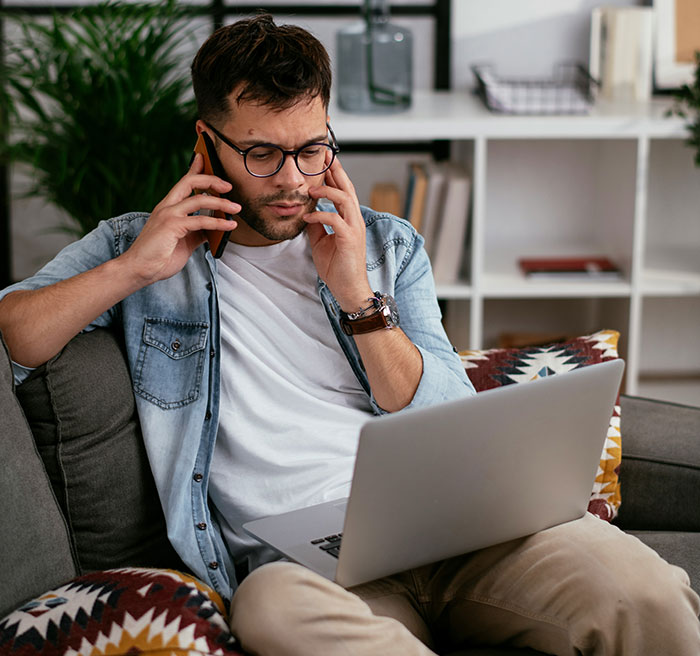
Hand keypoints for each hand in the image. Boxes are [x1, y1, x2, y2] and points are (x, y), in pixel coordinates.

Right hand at [120, 153, 239, 284]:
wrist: (139, 270)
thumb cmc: (159, 257)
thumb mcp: (184, 241)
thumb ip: (198, 232)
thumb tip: (214, 228)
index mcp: (167, 207)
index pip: (183, 182)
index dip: (194, 168)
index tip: (204, 157)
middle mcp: (167, 206)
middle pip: (190, 182)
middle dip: (211, 179)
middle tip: (229, 186)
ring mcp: (168, 214)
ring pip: (199, 199)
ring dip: (222, 203)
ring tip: (237, 208)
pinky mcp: (172, 226)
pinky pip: (200, 220)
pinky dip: (218, 222)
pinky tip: (229, 226)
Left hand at [305, 157, 372, 310]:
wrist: (348, 289)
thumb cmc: (337, 267)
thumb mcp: (321, 241)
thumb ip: (316, 225)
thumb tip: (306, 210)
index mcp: (349, 219)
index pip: (343, 190)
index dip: (334, 174)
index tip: (323, 160)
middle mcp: (354, 220)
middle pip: (347, 188)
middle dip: (335, 170)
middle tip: (323, 155)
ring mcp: (354, 228)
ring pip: (344, 199)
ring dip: (327, 191)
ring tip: (310, 188)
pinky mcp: (350, 239)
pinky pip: (335, 220)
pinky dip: (320, 215)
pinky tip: (307, 216)